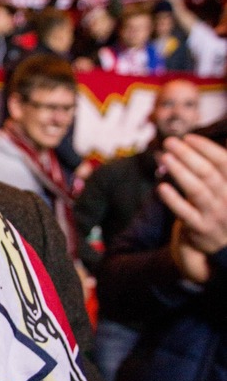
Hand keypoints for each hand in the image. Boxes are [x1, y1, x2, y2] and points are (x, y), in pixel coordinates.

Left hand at [158, 134, 226, 282]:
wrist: (222, 243)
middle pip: (208, 173)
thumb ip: (214, 169)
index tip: (188, 137)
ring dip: (180, 172)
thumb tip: (192, 142)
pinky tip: (161, 187)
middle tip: (170, 142)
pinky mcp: (200, 228)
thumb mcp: (224, 187)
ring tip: (165, 157)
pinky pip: (185, 213)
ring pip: (197, 191)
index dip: (206, 148)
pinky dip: (173, 200)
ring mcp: (214, 214)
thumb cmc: (219, 206)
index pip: (224, 162)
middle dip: (188, 155)